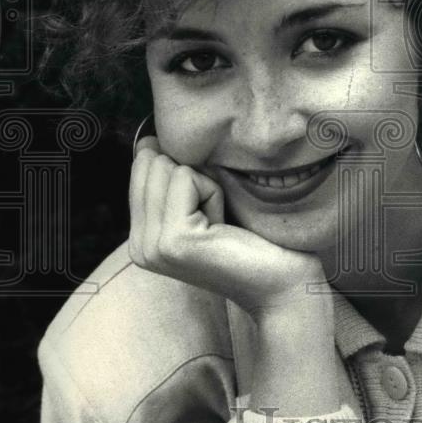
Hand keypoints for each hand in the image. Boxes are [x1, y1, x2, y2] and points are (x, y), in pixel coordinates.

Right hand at [128, 137, 325, 320]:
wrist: (282, 283)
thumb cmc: (251, 239)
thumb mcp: (201, 207)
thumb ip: (169, 180)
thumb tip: (147, 139)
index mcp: (140, 239)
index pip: (141, 169)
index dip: (183, 174)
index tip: (206, 213)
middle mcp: (138, 247)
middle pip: (152, 164)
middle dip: (193, 178)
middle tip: (217, 220)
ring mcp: (153, 246)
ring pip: (168, 167)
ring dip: (206, 186)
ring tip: (221, 224)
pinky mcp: (174, 239)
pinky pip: (187, 178)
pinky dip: (214, 193)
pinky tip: (225, 226)